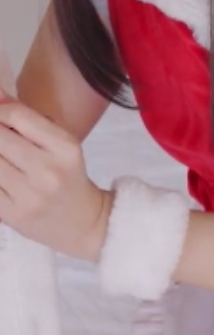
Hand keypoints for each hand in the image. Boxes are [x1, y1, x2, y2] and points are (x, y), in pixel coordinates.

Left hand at [0, 92, 111, 259]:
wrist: (83, 222)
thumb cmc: (69, 177)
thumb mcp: (62, 145)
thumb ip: (30, 121)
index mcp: (66, 148)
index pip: (19, 117)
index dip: (0, 112)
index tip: (0, 116)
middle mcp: (49, 170)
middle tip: (1, 137)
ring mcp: (29, 195)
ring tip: (3, 155)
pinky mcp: (12, 214)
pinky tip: (1, 171)